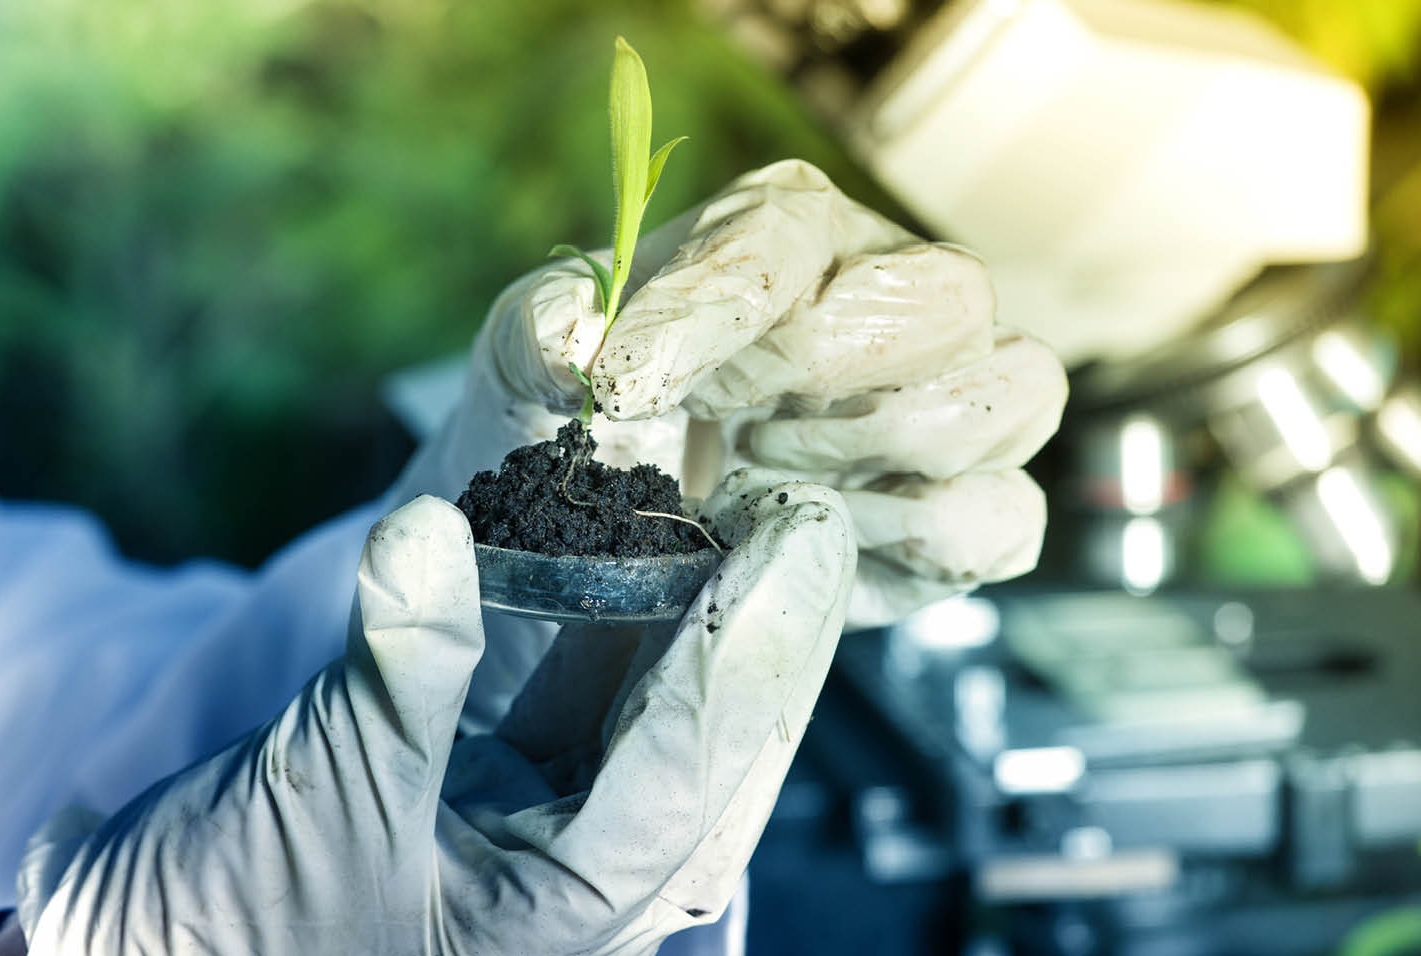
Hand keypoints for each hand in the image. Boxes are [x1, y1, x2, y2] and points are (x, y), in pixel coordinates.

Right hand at [15, 489, 855, 954]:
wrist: (136, 953)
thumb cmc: (221, 929)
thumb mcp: (325, 802)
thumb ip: (400, 669)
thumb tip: (433, 528)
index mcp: (569, 912)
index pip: (695, 765)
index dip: (752, 638)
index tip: (799, 531)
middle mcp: (578, 875)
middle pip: (710, 738)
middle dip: (760, 623)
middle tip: (802, 506)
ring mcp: (536, 828)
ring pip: (653, 706)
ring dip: (691, 609)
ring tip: (736, 505)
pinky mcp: (488, 782)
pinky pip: (576, 690)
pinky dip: (598, 613)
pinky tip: (627, 540)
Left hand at [393, 159, 1063, 725]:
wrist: (615, 536)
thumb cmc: (586, 426)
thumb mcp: (527, 371)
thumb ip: (538, 335)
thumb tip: (574, 337)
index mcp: (786, 233)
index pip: (786, 236)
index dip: (713, 312)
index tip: (626, 386)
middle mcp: (892, 294)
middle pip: (946, 294)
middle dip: (825, 375)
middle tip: (728, 433)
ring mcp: (950, 401)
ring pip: (1016, 389)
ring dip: (881, 452)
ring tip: (765, 483)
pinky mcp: (969, 510)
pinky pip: (1003, 518)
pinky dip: (911, 544)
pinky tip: (815, 539)